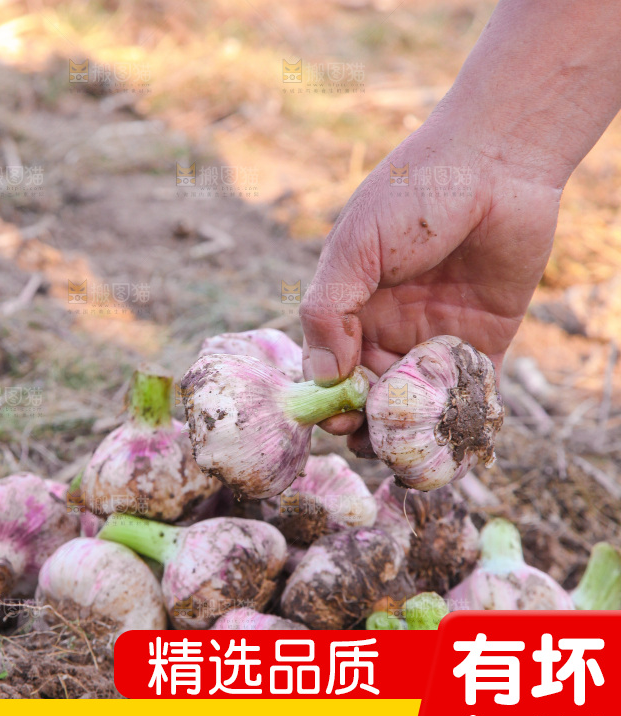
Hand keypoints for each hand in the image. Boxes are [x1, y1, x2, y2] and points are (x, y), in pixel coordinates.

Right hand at [300, 112, 563, 452]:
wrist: (497, 163)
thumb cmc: (414, 195)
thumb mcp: (356, 246)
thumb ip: (328, 309)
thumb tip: (321, 376)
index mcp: (352, 305)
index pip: (330, 364)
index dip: (330, 396)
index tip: (334, 419)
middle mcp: (389, 325)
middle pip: (369, 389)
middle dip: (366, 418)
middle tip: (369, 438)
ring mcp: (433, 335)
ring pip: (414, 397)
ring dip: (408, 426)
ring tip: (406, 447)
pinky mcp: (480, 341)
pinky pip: (466, 389)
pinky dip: (457, 416)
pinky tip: (450, 437)